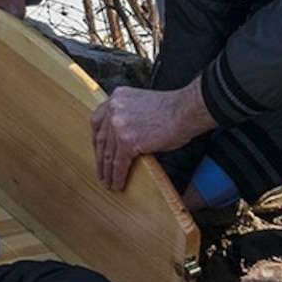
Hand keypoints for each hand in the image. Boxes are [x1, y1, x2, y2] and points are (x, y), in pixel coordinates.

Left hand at [92, 83, 215, 192]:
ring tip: (108, 183)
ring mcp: (119, 124)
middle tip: (101, 172)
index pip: (97, 121)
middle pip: (101, 139)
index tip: (97, 151)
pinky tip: (118, 184)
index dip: (96, 140)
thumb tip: (124, 138)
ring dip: (108, 171)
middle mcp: (114, 109)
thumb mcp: (142, 105)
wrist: (185, 111)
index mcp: (117, 97)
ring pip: (108, 154)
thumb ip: (128, 117)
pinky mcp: (127, 140)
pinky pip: (119, 163)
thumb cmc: (171, 110)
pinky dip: (118, 176)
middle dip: (100, 159)